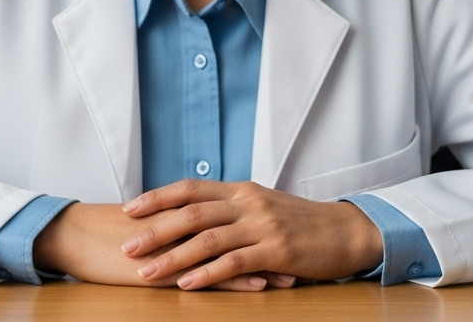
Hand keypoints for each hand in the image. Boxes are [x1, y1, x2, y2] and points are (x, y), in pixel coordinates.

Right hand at [32, 202, 294, 290]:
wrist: (72, 235)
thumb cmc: (105, 232)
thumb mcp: (146, 223)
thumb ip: (173, 223)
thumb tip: (195, 226)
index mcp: (180, 209)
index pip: (230, 213)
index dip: (260, 222)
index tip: (289, 231)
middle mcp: (184, 222)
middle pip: (238, 229)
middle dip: (271, 242)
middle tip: (304, 251)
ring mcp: (176, 244)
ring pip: (229, 251)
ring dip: (263, 263)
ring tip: (294, 273)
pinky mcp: (165, 266)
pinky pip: (205, 273)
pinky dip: (234, 279)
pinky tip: (258, 284)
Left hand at [120, 180, 383, 289]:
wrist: (346, 232)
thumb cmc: (302, 223)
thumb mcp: (264, 206)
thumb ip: (232, 208)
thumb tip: (194, 216)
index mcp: (242, 190)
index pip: (191, 188)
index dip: (158, 197)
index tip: (129, 209)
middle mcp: (248, 203)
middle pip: (192, 213)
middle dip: (155, 229)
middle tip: (126, 245)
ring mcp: (262, 226)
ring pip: (208, 239)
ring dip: (173, 257)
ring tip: (147, 272)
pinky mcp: (276, 251)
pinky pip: (234, 263)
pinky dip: (207, 274)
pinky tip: (187, 284)